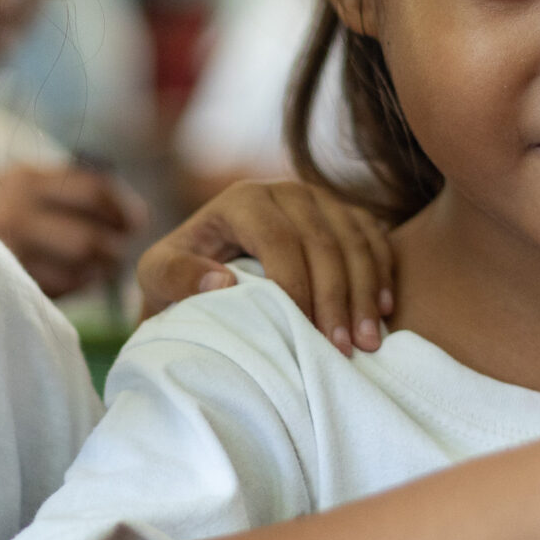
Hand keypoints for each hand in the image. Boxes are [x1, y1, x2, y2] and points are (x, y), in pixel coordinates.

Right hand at [0, 164, 145, 298]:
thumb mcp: (22, 182)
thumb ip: (72, 191)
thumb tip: (136, 218)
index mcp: (26, 179)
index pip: (95, 191)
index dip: (124, 209)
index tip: (137, 222)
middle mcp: (15, 215)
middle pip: (90, 241)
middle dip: (113, 250)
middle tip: (116, 251)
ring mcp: (5, 255)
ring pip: (76, 275)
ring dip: (94, 274)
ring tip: (90, 266)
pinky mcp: (2, 286)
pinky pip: (56, 293)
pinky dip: (70, 288)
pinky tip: (62, 277)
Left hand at [140, 180, 394, 354]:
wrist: (203, 264)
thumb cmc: (179, 276)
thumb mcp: (156, 276)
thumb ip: (177, 276)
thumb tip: (221, 282)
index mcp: (241, 199)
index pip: (279, 240)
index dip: (297, 287)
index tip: (305, 335)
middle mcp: (284, 189)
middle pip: (323, 242)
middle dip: (337, 299)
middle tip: (344, 349)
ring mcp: (319, 198)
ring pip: (355, 241)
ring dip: (366, 293)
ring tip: (369, 342)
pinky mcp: (343, 213)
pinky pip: (374, 238)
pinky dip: (382, 274)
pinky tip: (384, 312)